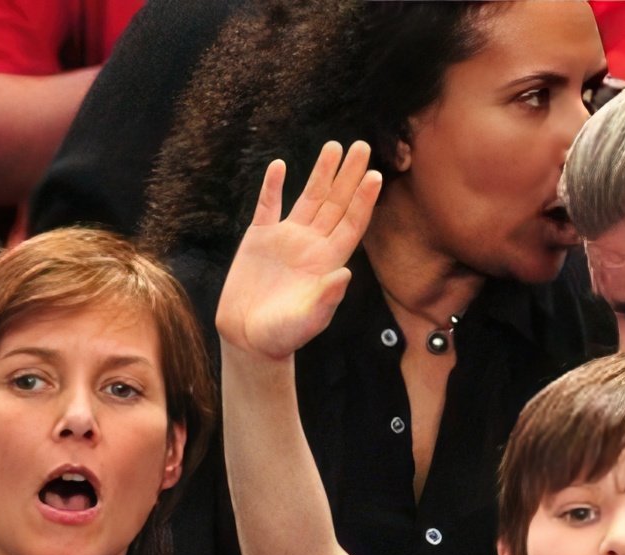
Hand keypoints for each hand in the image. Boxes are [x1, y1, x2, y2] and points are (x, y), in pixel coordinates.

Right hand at [215, 140, 381, 359]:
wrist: (249, 339)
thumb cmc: (282, 336)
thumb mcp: (307, 320)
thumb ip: (326, 298)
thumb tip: (345, 274)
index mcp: (327, 261)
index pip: (351, 224)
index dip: (364, 200)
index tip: (375, 175)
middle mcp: (311, 245)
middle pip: (335, 203)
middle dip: (349, 175)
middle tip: (362, 146)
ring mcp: (286, 239)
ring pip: (308, 198)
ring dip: (320, 173)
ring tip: (334, 146)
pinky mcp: (259, 239)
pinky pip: (267, 206)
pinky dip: (272, 186)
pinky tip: (279, 166)